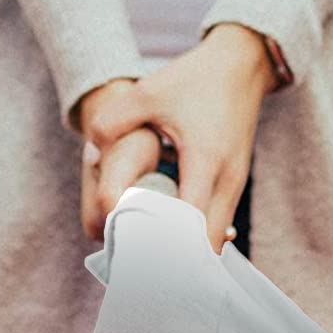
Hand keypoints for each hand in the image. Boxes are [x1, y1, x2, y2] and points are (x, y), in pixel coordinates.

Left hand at [79, 24, 274, 253]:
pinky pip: (217, 225)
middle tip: (143, 267)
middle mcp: (226, 181)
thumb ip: (113, 120)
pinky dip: (196, 236)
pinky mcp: (235, 186)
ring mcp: (235, 186)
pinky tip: (170, 237)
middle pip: (207, 245)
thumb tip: (90, 154)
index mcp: (205, 161)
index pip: (189, 224)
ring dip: (188, 250)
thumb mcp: (149, 92)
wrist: (242, 64)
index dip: (166, 247)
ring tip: (154, 257)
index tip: (140, 259)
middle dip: (178, 261)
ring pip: (214, 239)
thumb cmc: (195, 79)